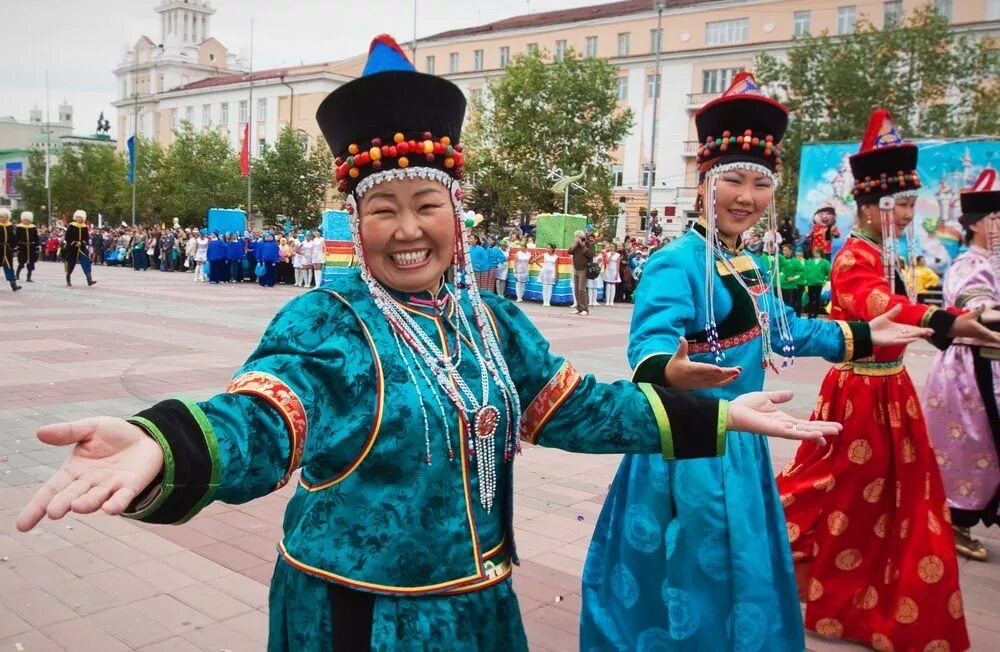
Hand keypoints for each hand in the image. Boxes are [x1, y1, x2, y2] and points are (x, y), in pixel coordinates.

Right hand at [16, 417, 164, 532]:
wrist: (145, 437)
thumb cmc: (113, 435)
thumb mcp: (90, 428)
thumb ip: (68, 432)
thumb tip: (39, 432)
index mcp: (73, 471)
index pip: (51, 490)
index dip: (36, 507)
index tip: (22, 525)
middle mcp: (88, 484)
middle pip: (71, 496)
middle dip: (62, 504)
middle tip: (53, 512)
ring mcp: (109, 487)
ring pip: (95, 498)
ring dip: (87, 503)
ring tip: (77, 506)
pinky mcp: (129, 487)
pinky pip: (121, 498)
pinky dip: (116, 504)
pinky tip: (110, 508)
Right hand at [664, 339, 740, 389]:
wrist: (669, 381)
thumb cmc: (674, 367)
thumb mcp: (677, 356)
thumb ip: (682, 347)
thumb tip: (681, 337)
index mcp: (690, 369)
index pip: (702, 369)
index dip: (711, 370)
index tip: (719, 369)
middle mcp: (697, 377)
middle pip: (713, 376)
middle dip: (726, 373)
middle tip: (737, 370)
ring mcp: (701, 383)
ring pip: (716, 381)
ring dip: (728, 377)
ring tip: (738, 372)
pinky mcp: (703, 386)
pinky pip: (716, 385)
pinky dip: (725, 382)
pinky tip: (733, 378)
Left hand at [728, 390, 840, 445]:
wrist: (732, 410)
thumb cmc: (745, 405)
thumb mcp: (766, 397)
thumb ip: (779, 397)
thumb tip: (792, 393)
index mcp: (782, 419)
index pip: (804, 424)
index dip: (819, 426)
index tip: (833, 427)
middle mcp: (784, 427)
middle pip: (808, 429)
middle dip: (824, 430)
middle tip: (840, 430)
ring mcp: (780, 430)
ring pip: (803, 433)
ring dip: (819, 432)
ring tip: (834, 432)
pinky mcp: (774, 431)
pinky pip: (793, 434)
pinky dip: (806, 435)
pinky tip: (818, 435)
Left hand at [869, 305, 932, 346]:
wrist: (866, 332)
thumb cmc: (875, 326)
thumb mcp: (885, 317)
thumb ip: (893, 312)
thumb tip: (900, 305)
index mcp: (898, 328)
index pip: (912, 328)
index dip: (920, 329)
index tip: (929, 329)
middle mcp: (899, 333)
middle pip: (913, 333)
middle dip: (922, 332)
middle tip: (932, 332)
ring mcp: (895, 338)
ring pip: (909, 336)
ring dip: (917, 335)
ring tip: (925, 333)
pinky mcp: (891, 342)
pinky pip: (901, 340)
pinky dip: (908, 339)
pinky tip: (914, 338)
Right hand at [950, 306, 999, 343]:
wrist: (951, 328)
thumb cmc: (959, 321)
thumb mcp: (969, 315)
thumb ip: (978, 311)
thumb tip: (984, 304)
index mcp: (978, 329)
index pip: (990, 334)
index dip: (996, 337)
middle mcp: (979, 334)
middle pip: (991, 338)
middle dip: (998, 339)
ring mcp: (978, 336)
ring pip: (989, 339)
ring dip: (996, 339)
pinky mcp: (976, 336)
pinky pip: (986, 339)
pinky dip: (991, 339)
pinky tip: (993, 339)